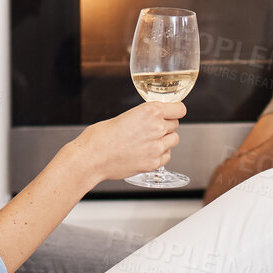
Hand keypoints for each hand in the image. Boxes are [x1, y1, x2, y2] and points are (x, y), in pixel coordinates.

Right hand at [69, 101, 185, 182]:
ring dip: (165, 140)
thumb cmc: (101, 136)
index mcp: (150, 111)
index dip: (175, 111)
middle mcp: (157, 128)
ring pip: (174, 140)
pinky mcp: (154, 163)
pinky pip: (167, 156)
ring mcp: (157, 147)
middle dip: (165, 125)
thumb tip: (152, 120)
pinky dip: (160, 154)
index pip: (179, 109)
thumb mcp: (125, 116)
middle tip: (150, 129)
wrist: (92, 157)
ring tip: (148, 141)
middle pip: (175, 124)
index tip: (172, 113)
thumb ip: (144, 117)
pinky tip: (146, 152)